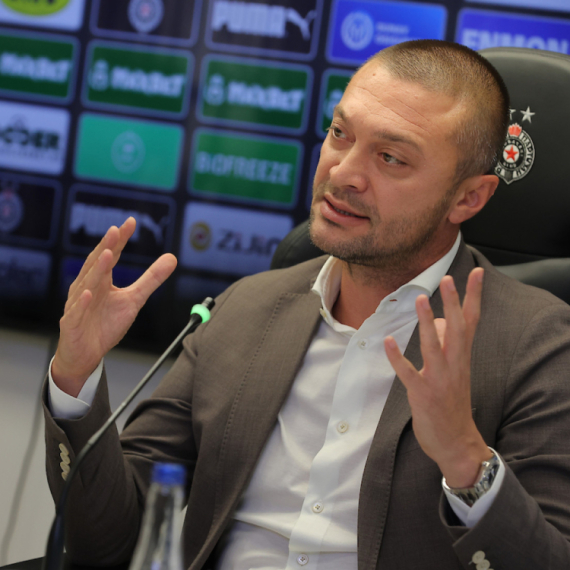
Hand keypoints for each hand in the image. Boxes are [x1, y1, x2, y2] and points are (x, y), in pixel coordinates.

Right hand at [52, 217, 176, 396]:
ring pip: (87, 284)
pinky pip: (77, 311)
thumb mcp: (134, 300)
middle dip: (106, 247)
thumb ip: (151, 279)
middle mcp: (88, 287)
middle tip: (115, 230)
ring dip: (97, 269)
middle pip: (97, 264)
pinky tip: (89, 293)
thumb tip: (172, 258)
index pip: (110, 255)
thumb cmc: (106, 324)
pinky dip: (83, 302)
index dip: (119, 239)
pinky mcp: (72, 323)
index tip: (130, 222)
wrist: (85, 354)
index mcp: (101, 280)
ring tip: (107, 254)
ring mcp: (78, 304)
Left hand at [384, 268, 491, 487]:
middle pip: (457, 329)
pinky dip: (398, 358)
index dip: (473, 297)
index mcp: (463, 358)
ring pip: (433, 347)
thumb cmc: (453, 404)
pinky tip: (388, 342)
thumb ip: (448, 346)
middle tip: (448, 278)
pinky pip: (408, 373)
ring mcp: (439, 380)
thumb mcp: (455, 372)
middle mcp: (455, 366)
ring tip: (421, 299)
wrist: (457, 444)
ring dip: (428, 323)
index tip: (475, 273)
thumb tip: (437, 322)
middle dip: (453, 303)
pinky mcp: (422, 394)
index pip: (471, 321)